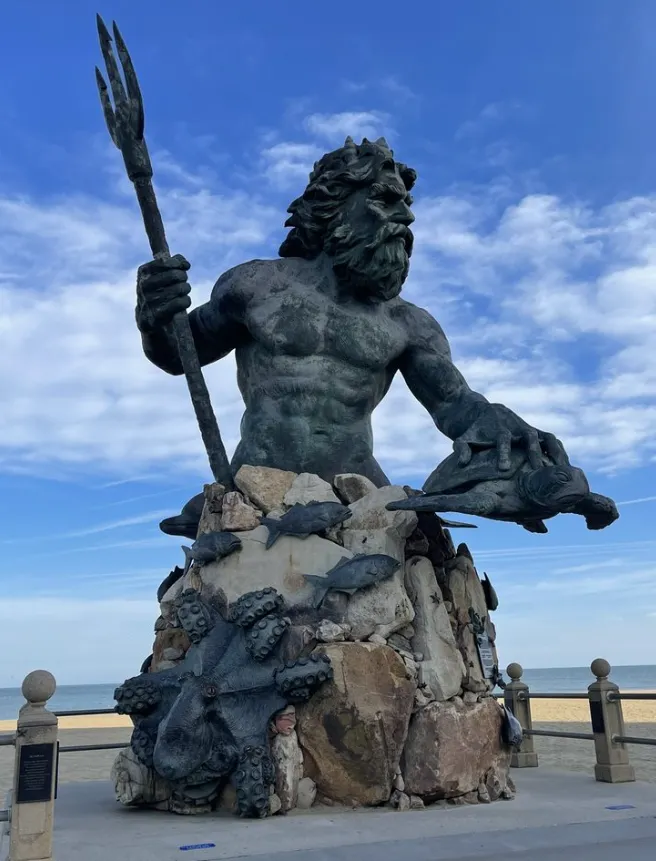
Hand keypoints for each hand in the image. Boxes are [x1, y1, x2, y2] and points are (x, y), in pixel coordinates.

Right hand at [135, 254, 191, 331]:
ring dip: (185, 289)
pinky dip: (186, 301)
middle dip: (184, 278)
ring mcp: (149, 300)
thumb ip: (168, 258)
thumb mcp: (160, 272)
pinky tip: (182, 302)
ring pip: (180, 288)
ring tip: (182, 292)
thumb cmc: (160, 290)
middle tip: (181, 282)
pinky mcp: (157, 315)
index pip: (164, 261)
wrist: (151, 318)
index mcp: (144, 272)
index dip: (178, 264)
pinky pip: (180, 302)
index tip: (183, 267)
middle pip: (176, 275)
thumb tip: (182, 260)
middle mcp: (144, 285)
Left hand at [451, 403, 568, 471]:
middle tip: (538, 472)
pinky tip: (566, 468)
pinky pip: (551, 440)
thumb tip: (462, 463)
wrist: (482, 412)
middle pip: (528, 436)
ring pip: (546, 437)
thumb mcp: (462, 438)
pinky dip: (559, 452)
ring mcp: (528, 428)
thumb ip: (461, 449)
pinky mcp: (536, 431)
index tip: (504, 469)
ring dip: (555, 452)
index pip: (502, 439)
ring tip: (563, 471)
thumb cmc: (472, 431)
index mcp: (497, 429)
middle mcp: (516, 427)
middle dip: (534, 453)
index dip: (503, 452)